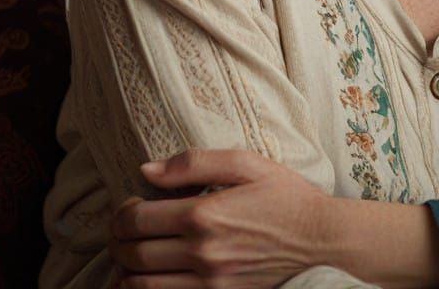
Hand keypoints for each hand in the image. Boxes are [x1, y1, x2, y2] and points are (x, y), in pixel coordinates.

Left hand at [110, 149, 334, 288]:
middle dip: (118, 239)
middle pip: (132, 253)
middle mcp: (200, 252)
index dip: (121, 212)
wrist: (320, 239)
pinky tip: (151, 277)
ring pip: (139, 285)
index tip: (131, 204)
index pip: (136, 219)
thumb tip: (147, 170)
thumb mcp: (249, 164)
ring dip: (126, 269)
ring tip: (136, 252)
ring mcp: (207, 282)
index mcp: (204, 214)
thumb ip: (196, 162)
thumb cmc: (286, 197)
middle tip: (127, 228)